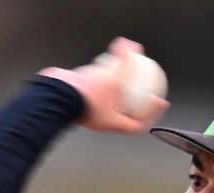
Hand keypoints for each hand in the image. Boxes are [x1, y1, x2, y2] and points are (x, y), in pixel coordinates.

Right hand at [39, 37, 168, 133]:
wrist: (53, 95)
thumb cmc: (84, 95)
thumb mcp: (111, 76)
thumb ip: (124, 61)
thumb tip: (134, 46)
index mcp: (110, 123)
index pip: (137, 124)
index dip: (151, 114)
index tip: (160, 102)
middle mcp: (100, 120)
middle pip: (123, 113)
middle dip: (136, 103)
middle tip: (146, 89)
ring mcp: (89, 111)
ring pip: (107, 101)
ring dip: (117, 91)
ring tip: (125, 74)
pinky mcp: (78, 101)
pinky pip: (94, 91)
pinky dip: (100, 81)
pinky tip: (104, 65)